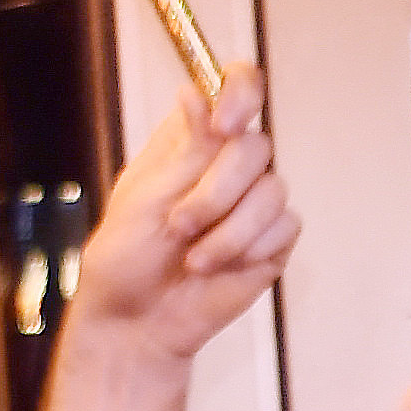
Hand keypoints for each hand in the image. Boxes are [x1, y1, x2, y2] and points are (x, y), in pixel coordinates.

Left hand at [69, 74, 299, 365]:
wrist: (138, 323)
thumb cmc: (126, 260)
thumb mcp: (143, 198)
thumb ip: (182, 150)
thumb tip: (195, 92)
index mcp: (190, 140)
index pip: (236, 87)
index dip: (240, 94)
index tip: (224, 126)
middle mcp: (226, 165)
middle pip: (256, 147)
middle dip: (217, 192)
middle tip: (180, 225)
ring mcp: (253, 203)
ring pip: (273, 191)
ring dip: (229, 230)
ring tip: (193, 257)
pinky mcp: (271, 241)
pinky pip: (284, 228)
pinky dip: (248, 249)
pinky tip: (218, 266)